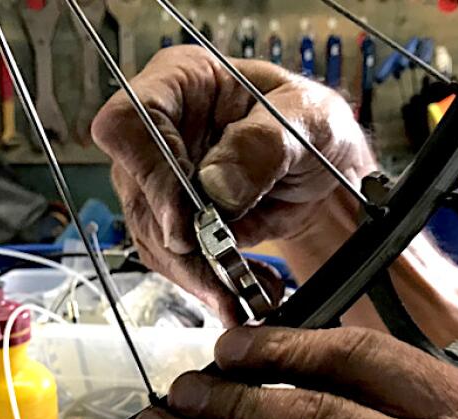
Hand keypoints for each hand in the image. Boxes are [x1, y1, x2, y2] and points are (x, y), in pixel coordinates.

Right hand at [92, 46, 370, 322]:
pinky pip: (175, 260)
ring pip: (152, 235)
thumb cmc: (315, 124)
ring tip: (240, 295)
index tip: (183, 221)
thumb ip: (266, 145)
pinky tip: (241, 292)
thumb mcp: (308, 120)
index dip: (148, 174)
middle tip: (222, 274)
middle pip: (137, 191)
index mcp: (181, 83)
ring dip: (194, 274)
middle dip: (179, 243)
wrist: (328, 168)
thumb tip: (217, 186)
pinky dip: (207, 283)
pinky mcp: (177, 220)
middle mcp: (161, 131)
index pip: (129, 123)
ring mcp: (163, 178)